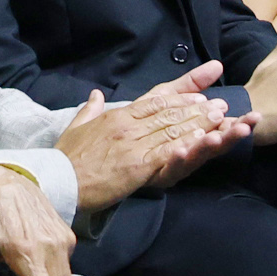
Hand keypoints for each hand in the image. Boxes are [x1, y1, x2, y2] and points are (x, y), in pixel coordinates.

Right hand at [57, 60, 247, 208]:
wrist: (56, 181)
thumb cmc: (65, 158)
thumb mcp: (75, 127)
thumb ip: (89, 110)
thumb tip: (95, 95)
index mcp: (116, 116)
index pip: (154, 102)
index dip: (180, 98)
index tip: (199, 95)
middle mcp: (128, 126)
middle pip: (169, 114)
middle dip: (197, 108)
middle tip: (220, 105)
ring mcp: (133, 145)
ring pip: (172, 130)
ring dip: (199, 123)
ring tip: (220, 118)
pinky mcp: (136, 167)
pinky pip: (167, 153)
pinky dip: (186, 145)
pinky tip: (202, 140)